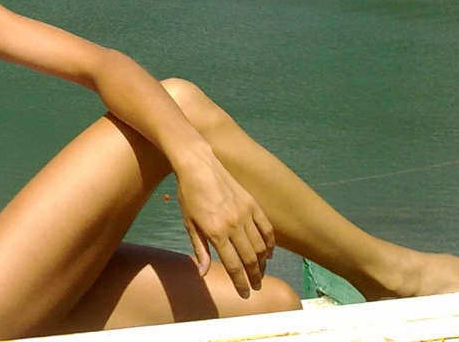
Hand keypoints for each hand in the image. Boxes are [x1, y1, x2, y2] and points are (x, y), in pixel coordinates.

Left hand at [174, 157, 275, 297]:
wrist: (198, 165)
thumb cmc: (188, 194)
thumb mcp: (189, 223)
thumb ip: (200, 249)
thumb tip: (204, 273)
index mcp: (216, 232)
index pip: (233, 266)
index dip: (240, 283)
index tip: (245, 294)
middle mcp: (234, 226)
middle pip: (250, 260)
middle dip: (254, 277)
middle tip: (256, 287)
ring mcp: (246, 214)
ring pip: (260, 247)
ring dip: (262, 264)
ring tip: (260, 272)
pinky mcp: (253, 204)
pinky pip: (267, 229)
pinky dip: (270, 244)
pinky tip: (268, 253)